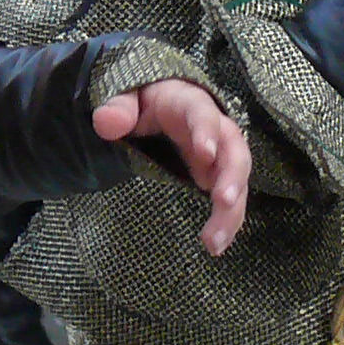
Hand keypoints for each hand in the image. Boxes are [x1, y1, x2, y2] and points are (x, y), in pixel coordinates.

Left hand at [94, 77, 251, 253]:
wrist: (159, 106)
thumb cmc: (144, 102)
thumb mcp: (127, 99)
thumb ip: (118, 108)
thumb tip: (107, 121)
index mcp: (188, 104)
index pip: (202, 113)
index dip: (206, 131)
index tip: (206, 154)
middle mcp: (214, 128)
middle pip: (233, 149)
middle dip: (232, 176)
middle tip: (225, 202)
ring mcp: (219, 154)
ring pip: (236, 180)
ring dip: (231, 211)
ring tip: (215, 243)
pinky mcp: (217, 175)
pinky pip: (230, 198)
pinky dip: (227, 221)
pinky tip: (215, 245)